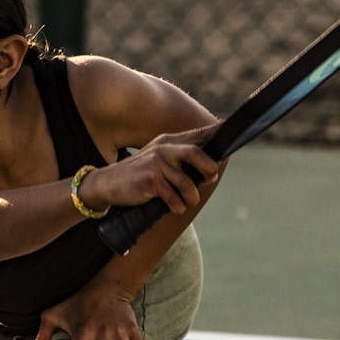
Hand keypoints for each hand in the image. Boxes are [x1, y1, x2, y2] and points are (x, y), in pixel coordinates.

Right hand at [80, 124, 220, 214]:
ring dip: (192, 196)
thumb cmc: (139, 175)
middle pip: (196, 153)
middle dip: (209, 167)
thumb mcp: (158, 160)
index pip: (198, 134)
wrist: (108, 184)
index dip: (217, 133)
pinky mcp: (150, 180)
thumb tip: (211, 168)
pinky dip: (177, 206)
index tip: (232, 131)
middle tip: (212, 177)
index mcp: (168, 141)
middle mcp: (163, 148)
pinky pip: (173, 197)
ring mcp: (156, 163)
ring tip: (190, 201)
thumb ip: (181, 159)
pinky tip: (174, 208)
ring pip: (187, 182)